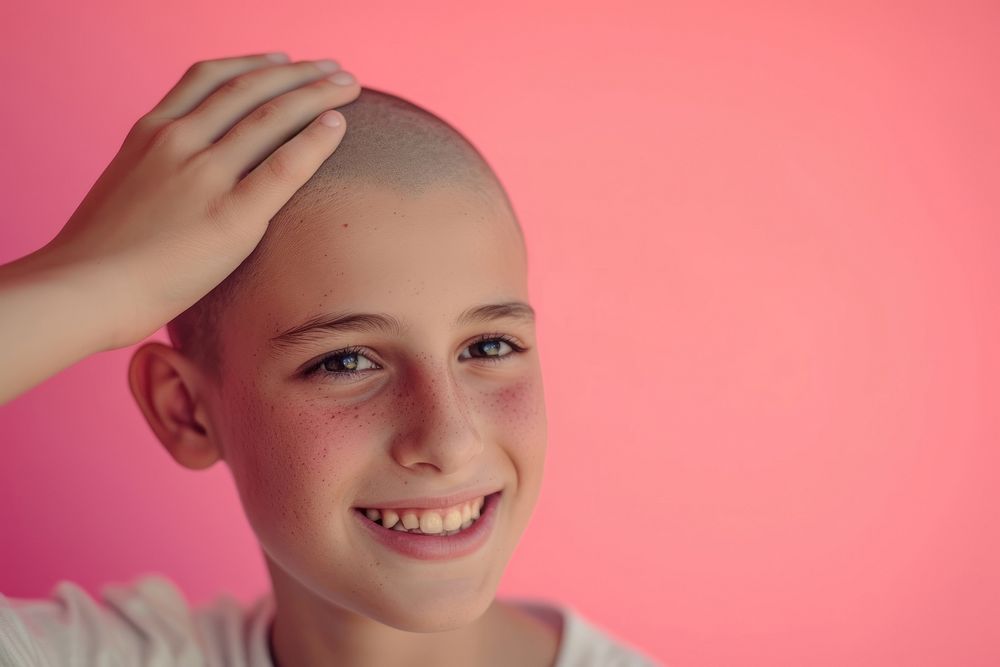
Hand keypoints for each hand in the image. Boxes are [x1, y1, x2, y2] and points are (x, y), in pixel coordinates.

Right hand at [39, 52, 358, 349]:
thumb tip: (184, 179)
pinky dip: (316, 138)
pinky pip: (284, 165)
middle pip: (250, 89)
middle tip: (335, 70)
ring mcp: (205, 175)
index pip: (209, 78)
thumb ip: (158, 170)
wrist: (84, 289)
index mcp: (150, 132)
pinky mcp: (231, 215)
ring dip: (317, 94)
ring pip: (272, 116)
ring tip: (349, 85)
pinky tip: (338, 125)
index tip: (285, 60)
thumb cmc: (100, 255)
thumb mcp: (125, 188)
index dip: (254, 64)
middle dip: (299, 73)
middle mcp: (179, 141)